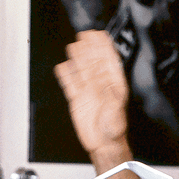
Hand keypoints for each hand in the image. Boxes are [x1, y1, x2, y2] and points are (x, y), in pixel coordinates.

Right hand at [54, 30, 129, 155]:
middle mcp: (102, 85)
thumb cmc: (115, 129)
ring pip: (81, 70)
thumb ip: (106, 93)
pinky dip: (66, 75)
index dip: (104, 47)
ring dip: (78, 58)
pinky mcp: (78, 100)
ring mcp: (89, 92)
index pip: (109, 61)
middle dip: (90, 48)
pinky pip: (70, 84)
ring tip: (74, 46)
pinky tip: (63, 67)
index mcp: (115, 84)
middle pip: (93, 62)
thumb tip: (99, 79)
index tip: (100, 35)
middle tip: (85, 34)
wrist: (104, 144)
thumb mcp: (115, 109)